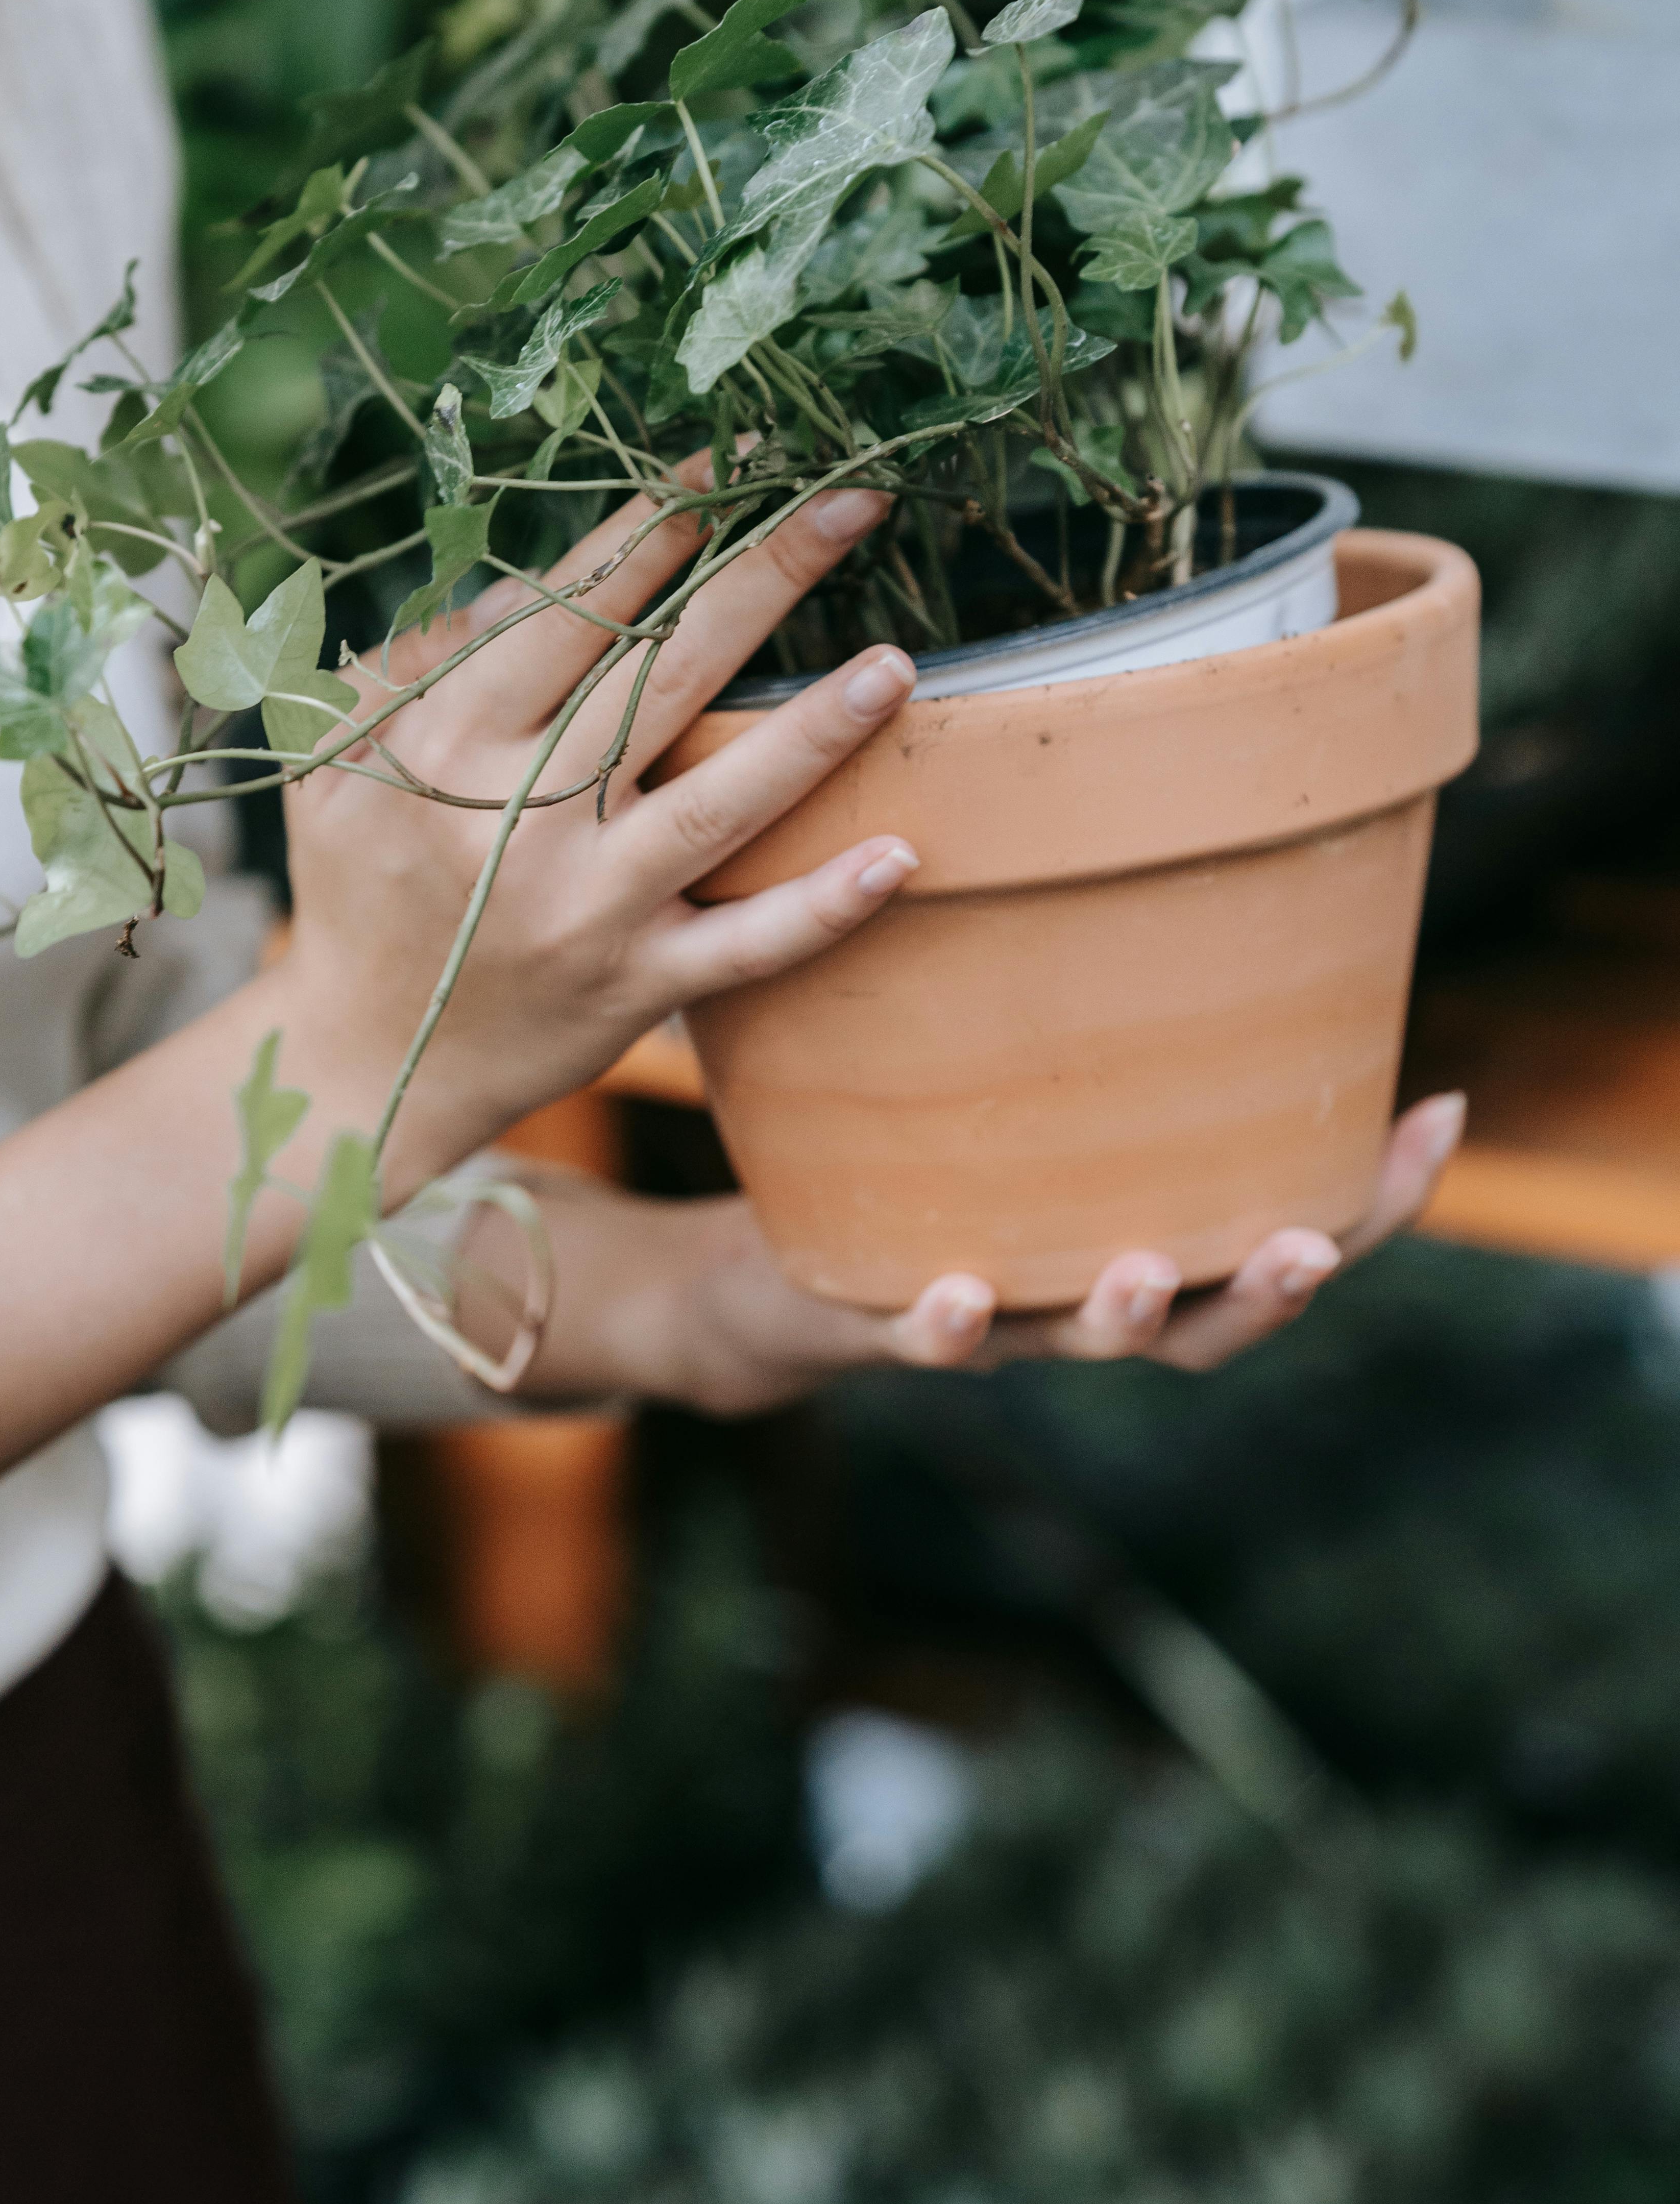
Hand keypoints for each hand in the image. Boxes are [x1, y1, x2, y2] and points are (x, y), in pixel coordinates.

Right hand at [276, 475, 915, 1198]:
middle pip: (659, 679)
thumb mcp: (336, 766)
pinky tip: (898, 855)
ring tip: (895, 664)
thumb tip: (516, 592)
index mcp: (445, 747)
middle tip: (849, 502)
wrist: (363, 1066)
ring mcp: (585, 911)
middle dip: (759, 579)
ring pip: (716, 805)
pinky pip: (743, 948)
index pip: (566, 617)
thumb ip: (411, 669)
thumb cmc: (358, 894)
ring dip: (812, 732)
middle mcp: (519, 823)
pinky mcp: (633, 990)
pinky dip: (821, 908)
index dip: (651, 534)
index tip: (727, 468)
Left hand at [495, 1094, 1467, 1414]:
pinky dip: (945, 1323)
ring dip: (1127, 1315)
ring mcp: (992, 1322)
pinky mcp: (878, 1322)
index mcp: (1138, 1232)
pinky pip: (920, 1337)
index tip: (1439, 1114)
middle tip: (1308, 1249)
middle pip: (1211, 1327)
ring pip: (1081, 1341)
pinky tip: (960, 1292)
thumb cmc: (918, 1157)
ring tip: (1148, 1269)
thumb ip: (1086, 1016)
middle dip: (1265, 1291)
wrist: (764, 1271)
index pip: (1288, 1222)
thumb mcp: (1012, 1081)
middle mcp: (1080, 1295)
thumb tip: (1167, 862)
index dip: (1376, 1195)